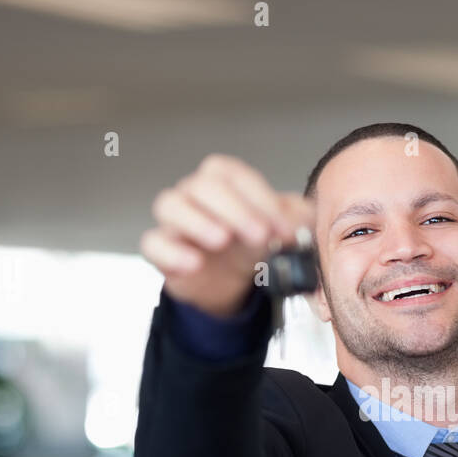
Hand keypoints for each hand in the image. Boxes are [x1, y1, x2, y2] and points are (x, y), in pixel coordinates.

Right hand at [141, 154, 315, 316]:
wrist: (230, 281)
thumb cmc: (251, 243)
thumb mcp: (282, 228)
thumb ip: (298, 218)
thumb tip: (304, 218)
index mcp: (225, 182)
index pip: (234, 175)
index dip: (260, 199)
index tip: (284, 228)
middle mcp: (196, 194)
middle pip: (204, 186)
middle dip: (236, 209)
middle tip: (261, 234)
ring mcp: (175, 221)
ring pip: (170, 205)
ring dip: (197, 221)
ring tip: (223, 239)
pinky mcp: (162, 251)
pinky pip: (153, 243)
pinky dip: (171, 252)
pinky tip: (194, 263)